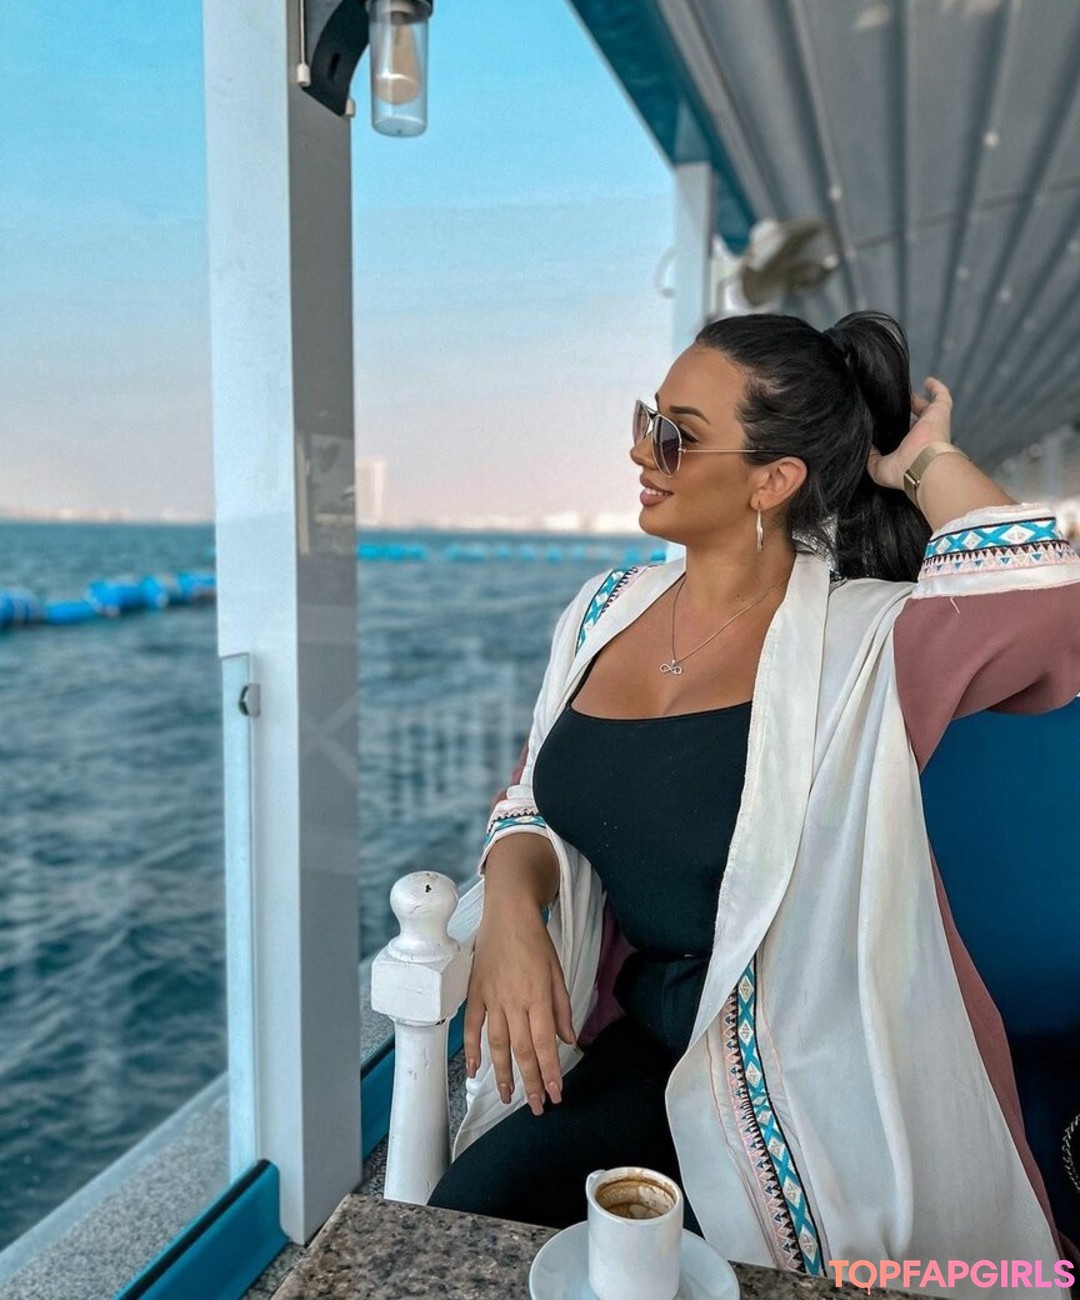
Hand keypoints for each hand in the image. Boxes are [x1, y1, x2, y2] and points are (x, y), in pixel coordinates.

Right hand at [464, 904, 576, 1115]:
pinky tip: (474, 1071)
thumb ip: (562, 1008)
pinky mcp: (476, 993)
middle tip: (535, 1106)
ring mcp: (491, 998)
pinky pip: (472, 1027)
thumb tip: (567, 1040)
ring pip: (497, 1045)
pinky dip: (472, 1050)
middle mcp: (514, 1001)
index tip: (555, 1094)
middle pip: (521, 1050)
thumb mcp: (558, 972)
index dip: (550, 1071)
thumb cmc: (536, 941)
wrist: (508, 913)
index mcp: (537, 996)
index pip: (545, 1043)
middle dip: (530, 1082)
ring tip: (508, 1097)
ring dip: (503, 1074)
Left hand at [866, 376, 953, 490]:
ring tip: (900, 391)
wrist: (924, 463)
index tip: (880, 421)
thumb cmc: (904, 469)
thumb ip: (871, 459)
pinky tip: (927, 381)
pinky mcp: (940, 411)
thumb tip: (866, 448)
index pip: (901, 435)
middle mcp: (921, 435)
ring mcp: (932, 422)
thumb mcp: (880, 469)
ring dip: (914, 399)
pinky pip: (941, 395)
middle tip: (887, 404)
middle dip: (901, 412)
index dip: (893, 428)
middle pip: (911, 419)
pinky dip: (936, 387)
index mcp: (909, 448)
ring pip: (924, 407)